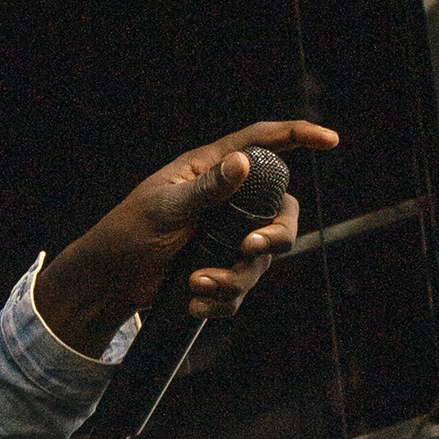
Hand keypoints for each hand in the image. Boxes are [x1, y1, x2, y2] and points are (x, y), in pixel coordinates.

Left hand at [35, 120, 339, 356]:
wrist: (109, 281)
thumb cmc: (127, 232)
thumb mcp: (164, 207)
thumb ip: (205, 189)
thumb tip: (243, 164)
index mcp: (213, 170)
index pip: (264, 143)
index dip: (299, 137)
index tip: (330, 141)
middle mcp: (229, 202)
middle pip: (282, 212)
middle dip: (275, 235)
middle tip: (251, 247)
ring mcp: (227, 238)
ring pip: (262, 259)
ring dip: (234, 278)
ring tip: (197, 283)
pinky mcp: (220, 271)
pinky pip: (240, 290)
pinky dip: (220, 300)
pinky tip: (191, 301)